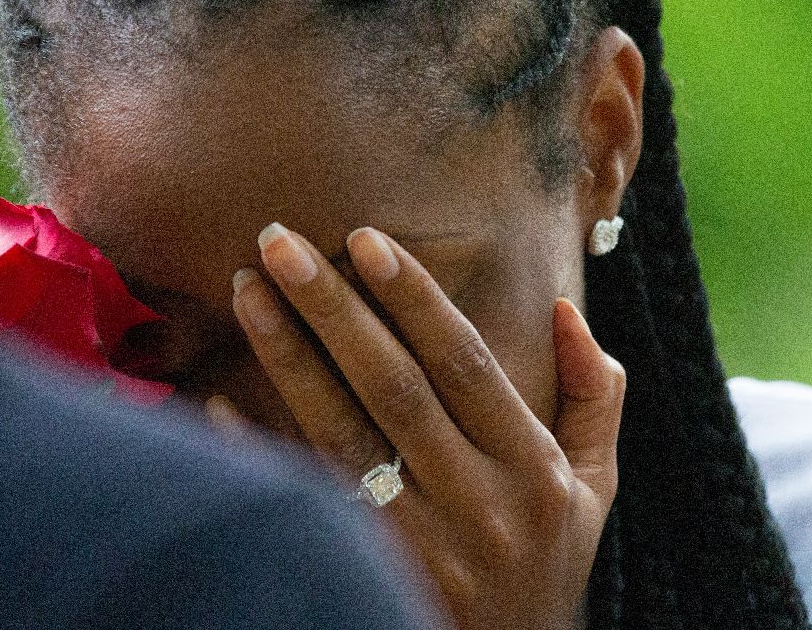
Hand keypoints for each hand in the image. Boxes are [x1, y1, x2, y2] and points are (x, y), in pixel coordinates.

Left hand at [228, 223, 623, 629]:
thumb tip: (567, 308)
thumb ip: (594, 398)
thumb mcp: (593, 490)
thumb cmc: (544, 569)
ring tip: (245, 292)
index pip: (466, 365)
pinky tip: (217, 397)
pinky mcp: (369, 572)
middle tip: (278, 241)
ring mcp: (420, 547)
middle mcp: (478, 506)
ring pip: (342, 435)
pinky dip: (256, 448)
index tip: (365, 239)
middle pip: (395, 388)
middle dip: (334, 307)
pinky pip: (304, 499)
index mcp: (535, 471)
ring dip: (288, 358)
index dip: (415, 298)